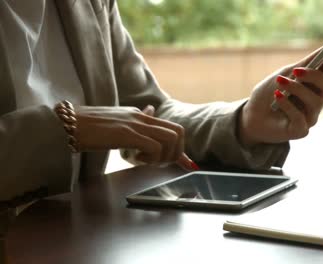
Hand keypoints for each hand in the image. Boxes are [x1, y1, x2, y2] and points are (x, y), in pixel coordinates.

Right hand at [74, 105, 196, 169]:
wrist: (68, 124)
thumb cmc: (89, 127)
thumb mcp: (118, 122)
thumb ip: (136, 121)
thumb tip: (151, 112)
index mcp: (141, 115)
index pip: (173, 129)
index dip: (182, 150)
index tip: (188, 165)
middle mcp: (143, 117)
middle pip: (178, 132)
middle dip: (176, 154)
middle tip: (158, 163)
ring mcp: (136, 124)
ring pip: (170, 140)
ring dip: (163, 157)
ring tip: (144, 161)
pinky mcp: (128, 134)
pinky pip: (154, 147)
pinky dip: (150, 158)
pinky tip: (134, 160)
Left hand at [239, 41, 322, 145]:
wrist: (251, 116)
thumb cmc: (269, 94)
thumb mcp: (284, 74)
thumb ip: (304, 65)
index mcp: (315, 85)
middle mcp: (317, 101)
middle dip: (316, 77)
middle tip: (298, 71)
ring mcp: (310, 117)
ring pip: (315, 101)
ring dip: (296, 89)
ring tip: (280, 82)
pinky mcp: (300, 131)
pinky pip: (300, 117)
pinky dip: (287, 104)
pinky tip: (277, 97)